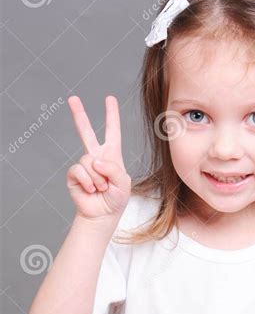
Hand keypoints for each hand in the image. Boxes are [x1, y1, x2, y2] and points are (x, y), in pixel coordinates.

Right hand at [66, 95, 130, 220]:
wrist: (102, 216)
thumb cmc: (116, 200)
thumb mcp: (123, 183)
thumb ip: (113, 168)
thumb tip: (94, 160)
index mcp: (112, 155)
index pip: (112, 132)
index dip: (112, 115)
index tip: (109, 98)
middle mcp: (96, 157)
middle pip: (86, 132)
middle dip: (79, 115)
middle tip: (72, 99)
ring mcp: (84, 165)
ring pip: (88, 161)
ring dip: (98, 178)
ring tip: (101, 189)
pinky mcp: (74, 175)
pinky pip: (79, 170)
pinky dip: (88, 182)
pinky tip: (91, 190)